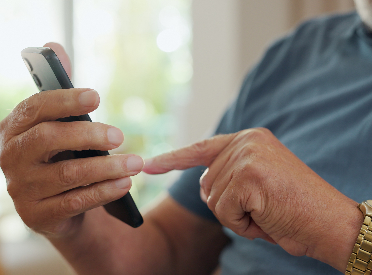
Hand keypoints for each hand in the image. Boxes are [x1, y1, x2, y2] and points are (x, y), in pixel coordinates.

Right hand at [0, 43, 143, 237]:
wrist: (60, 205)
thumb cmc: (63, 157)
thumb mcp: (62, 126)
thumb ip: (61, 91)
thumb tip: (54, 45)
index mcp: (15, 129)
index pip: (35, 108)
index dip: (65, 100)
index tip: (96, 96)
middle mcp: (11, 157)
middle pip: (48, 139)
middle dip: (88, 135)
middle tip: (120, 135)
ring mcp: (22, 189)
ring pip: (66, 174)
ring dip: (106, 167)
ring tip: (136, 162)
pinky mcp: (38, 216)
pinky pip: (75, 202)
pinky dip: (104, 191)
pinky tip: (125, 184)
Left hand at [143, 128, 358, 260]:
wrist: (332, 223)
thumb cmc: (297, 208)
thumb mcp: (260, 183)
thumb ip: (232, 174)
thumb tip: (203, 182)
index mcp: (250, 139)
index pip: (202, 149)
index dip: (173, 159)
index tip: (149, 165)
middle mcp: (247, 141)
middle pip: (207, 183)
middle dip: (229, 205)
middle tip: (263, 208)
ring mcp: (247, 157)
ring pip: (213, 200)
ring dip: (237, 217)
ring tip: (268, 213)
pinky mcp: (248, 176)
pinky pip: (224, 211)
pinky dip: (243, 225)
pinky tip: (267, 218)